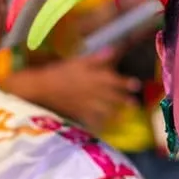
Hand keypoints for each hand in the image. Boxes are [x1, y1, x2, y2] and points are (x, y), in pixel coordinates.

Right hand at [2, 49, 140, 132]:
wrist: (42, 87)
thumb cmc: (60, 71)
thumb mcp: (78, 61)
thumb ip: (96, 58)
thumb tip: (113, 51)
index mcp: (94, 77)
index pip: (114, 80)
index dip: (126, 82)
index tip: (136, 84)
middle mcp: (93, 92)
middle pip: (112, 96)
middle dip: (124, 100)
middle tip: (134, 103)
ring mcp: (87, 104)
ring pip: (105, 110)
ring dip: (115, 113)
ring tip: (123, 116)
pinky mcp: (79, 113)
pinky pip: (92, 120)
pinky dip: (98, 124)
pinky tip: (104, 127)